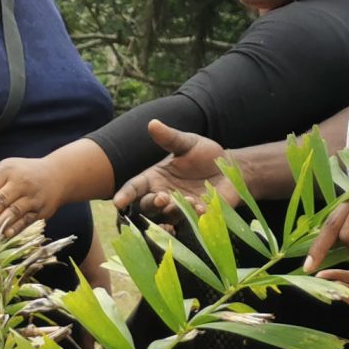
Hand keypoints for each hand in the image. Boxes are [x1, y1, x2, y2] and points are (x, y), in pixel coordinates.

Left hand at [0, 156, 57, 233]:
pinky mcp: (42, 209)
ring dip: (0, 223)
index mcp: (7, 170)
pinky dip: (16, 228)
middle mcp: (20, 182)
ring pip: (14, 211)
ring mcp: (32, 196)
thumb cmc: (23, 173)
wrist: (57, 175)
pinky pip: (26, 220)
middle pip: (0, 200)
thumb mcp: (4, 171)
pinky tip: (6, 234)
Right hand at [111, 121, 235, 215]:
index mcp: (154, 178)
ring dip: (173, 212)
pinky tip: (202, 209)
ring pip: (165, 218)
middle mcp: (161, 196)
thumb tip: (153, 124)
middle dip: (151, 204)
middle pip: (145, 207)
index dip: (125, 195)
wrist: (231, 168)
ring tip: (191, 201)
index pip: (134, 188)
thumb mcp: (188, 143)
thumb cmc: (204, 154)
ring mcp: (177, 210)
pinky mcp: (194, 219)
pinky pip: (188, 225)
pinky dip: (193, 219)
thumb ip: (170, 138)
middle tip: (163, 197)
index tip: (118, 203)